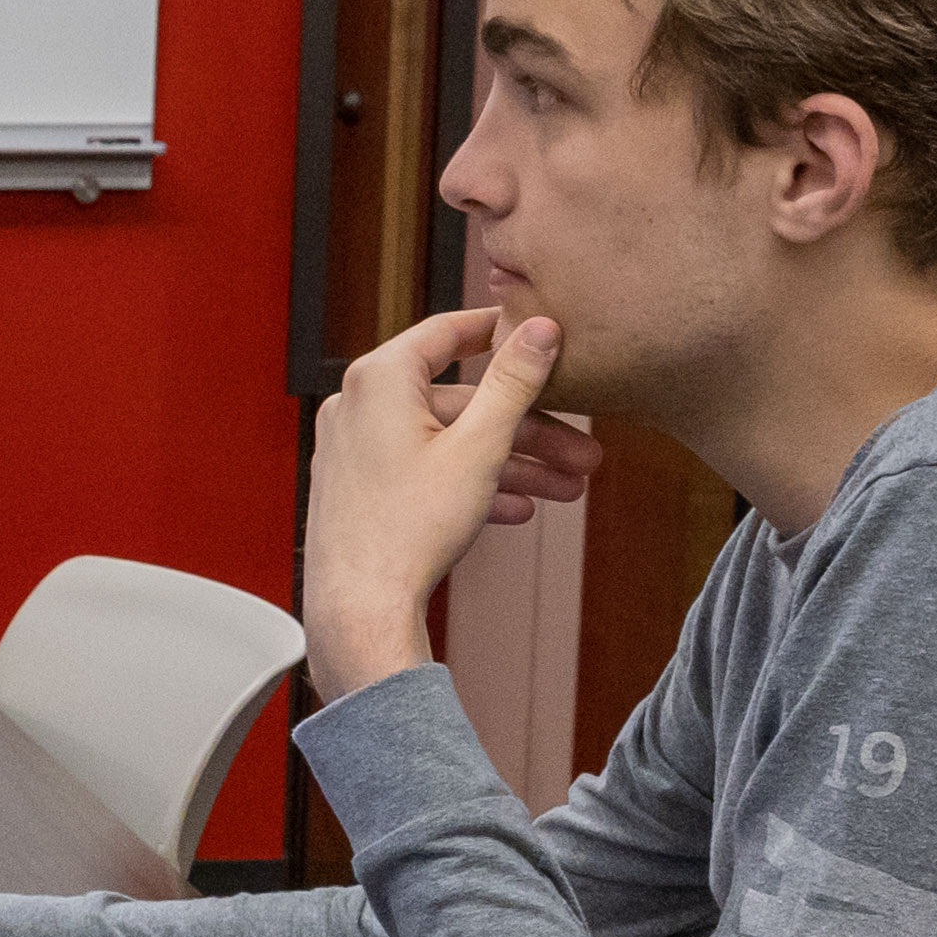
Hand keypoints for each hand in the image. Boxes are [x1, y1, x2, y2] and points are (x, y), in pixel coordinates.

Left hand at [305, 306, 577, 700]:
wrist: (360, 608)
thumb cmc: (410, 528)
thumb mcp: (480, 448)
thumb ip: (513, 383)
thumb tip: (540, 328)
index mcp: (380, 379)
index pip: (446, 334)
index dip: (496, 331)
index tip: (531, 330)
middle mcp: (358, 405)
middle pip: (459, 404)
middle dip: (529, 430)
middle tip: (582, 451)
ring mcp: (354, 449)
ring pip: (447, 443)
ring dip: (510, 464)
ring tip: (567, 491)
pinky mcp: (358, 488)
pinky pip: (423, 472)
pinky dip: (469, 484)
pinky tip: (517, 510)